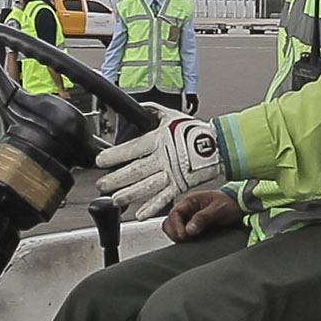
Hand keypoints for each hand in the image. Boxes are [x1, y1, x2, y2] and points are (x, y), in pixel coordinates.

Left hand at [95, 115, 224, 218]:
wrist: (219, 145)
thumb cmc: (194, 131)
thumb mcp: (171, 115)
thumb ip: (152, 111)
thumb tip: (139, 107)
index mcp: (159, 140)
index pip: (132, 149)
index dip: (115, 155)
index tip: (101, 161)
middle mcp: (163, 158)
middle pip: (135, 171)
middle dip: (116, 179)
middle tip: (101, 185)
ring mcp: (172, 174)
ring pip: (146, 187)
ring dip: (129, 195)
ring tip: (115, 200)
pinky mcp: (180, 186)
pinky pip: (164, 198)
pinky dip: (152, 207)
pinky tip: (140, 213)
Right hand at [165, 188, 239, 239]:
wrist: (241, 205)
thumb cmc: (230, 203)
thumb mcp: (218, 209)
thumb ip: (203, 218)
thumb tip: (189, 229)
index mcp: (191, 201)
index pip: (174, 213)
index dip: (176, 225)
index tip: (183, 236)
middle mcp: (188, 209)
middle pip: (170, 222)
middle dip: (174, 232)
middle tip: (183, 240)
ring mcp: (190, 218)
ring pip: (175, 228)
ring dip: (178, 235)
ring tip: (187, 241)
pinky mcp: (195, 227)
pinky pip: (184, 233)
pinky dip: (184, 238)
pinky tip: (191, 241)